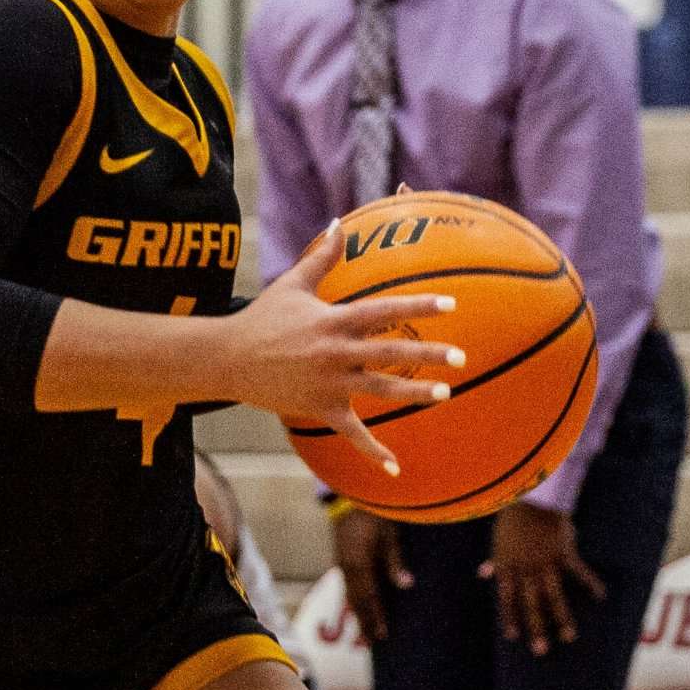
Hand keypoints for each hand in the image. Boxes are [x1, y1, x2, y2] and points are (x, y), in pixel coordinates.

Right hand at [221, 227, 465, 473]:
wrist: (228, 359)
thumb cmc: (263, 317)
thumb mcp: (293, 284)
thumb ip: (323, 256)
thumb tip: (340, 222)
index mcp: (334, 320)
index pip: (383, 310)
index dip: (417, 306)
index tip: (450, 303)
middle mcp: (336, 352)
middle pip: (389, 352)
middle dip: (427, 354)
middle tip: (461, 356)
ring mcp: (330, 383)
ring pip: (380, 390)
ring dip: (415, 393)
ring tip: (447, 394)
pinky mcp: (321, 409)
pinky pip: (353, 434)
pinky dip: (374, 451)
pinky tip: (397, 467)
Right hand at [333, 507, 406, 648]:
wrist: (353, 494)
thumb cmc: (376, 510)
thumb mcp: (390, 533)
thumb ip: (396, 561)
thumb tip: (406, 586)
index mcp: (358, 562)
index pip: (367, 597)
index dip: (374, 618)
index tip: (382, 636)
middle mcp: (346, 566)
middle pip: (354, 602)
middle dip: (362, 624)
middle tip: (370, 645)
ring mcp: (342, 563)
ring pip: (348, 596)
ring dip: (356, 616)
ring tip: (361, 636)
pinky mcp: (342, 560)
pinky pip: (348, 587)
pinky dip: (353, 603)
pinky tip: (357, 611)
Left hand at [484, 499, 603, 655]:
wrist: (531, 495)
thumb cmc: (513, 516)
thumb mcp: (499, 539)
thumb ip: (495, 560)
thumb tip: (483, 573)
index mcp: (508, 566)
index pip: (507, 598)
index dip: (511, 617)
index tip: (513, 637)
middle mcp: (525, 568)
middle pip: (531, 603)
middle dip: (535, 628)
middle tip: (540, 650)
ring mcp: (545, 562)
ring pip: (554, 596)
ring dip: (561, 618)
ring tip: (569, 637)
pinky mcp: (563, 552)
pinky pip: (578, 572)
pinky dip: (590, 584)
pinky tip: (600, 596)